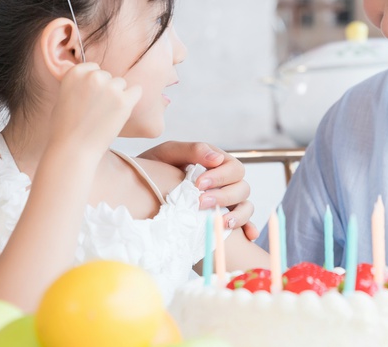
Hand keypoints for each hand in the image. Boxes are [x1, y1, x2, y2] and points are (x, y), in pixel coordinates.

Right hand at [50, 62, 141, 152]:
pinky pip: (136, 91)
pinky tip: (122, 111)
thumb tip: (90, 76)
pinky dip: (132, 99)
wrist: (73, 149)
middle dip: (105, 89)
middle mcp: (93, 76)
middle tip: (96, 109)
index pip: (93, 67)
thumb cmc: (65, 128)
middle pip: (108, 76)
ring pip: (121, 84)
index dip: (93, 83)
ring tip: (105, 114)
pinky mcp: (124, 100)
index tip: (89, 96)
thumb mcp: (63, 97)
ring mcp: (110, 88)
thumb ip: (78, 83)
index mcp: (75, 73)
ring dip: (117, 96)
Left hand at [138, 141, 257, 239]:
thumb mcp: (170, 153)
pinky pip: (245, 223)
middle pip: (242, 187)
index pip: (234, 168)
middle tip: (201, 202)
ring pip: (246, 206)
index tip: (199, 184)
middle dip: (224, 196)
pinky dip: (249, 228)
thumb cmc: (156, 168)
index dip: (221, 176)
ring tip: (220, 223)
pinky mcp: (223, 219)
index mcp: (217, 164)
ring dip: (238, 215)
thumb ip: (193, 150)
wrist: (139, 189)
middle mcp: (226, 183)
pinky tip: (247, 237)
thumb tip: (216, 158)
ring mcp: (227, 202)